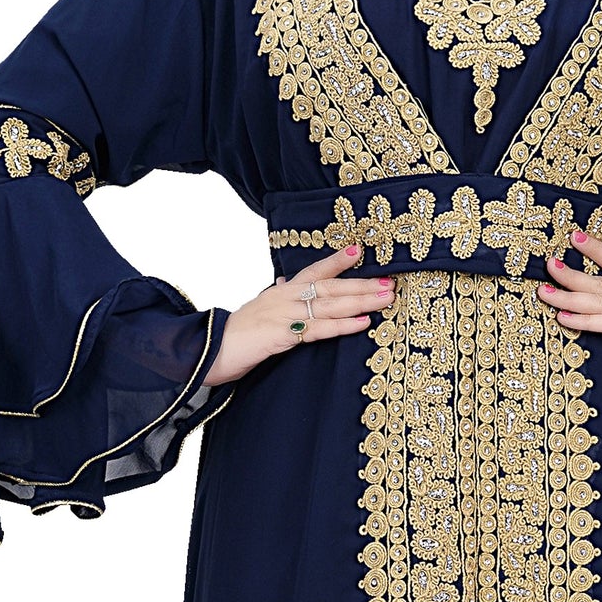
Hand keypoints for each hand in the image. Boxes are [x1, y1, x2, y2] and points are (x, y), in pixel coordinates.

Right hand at [205, 245, 395, 384]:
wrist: (211, 350)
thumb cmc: (237, 333)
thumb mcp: (259, 308)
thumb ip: (276, 295)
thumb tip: (286, 280)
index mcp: (281, 291)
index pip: (314, 271)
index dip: (337, 262)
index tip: (360, 251)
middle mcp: (285, 297)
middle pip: (330, 287)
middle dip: (362, 285)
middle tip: (390, 282)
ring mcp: (284, 315)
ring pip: (329, 305)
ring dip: (360, 302)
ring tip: (386, 298)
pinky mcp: (282, 335)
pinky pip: (318, 330)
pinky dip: (342, 326)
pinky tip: (363, 323)